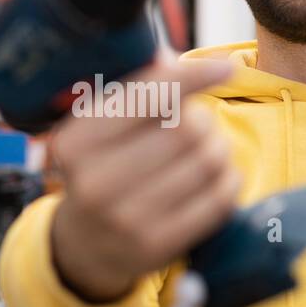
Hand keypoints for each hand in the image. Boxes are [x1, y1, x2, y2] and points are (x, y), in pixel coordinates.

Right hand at [49, 58, 241, 301]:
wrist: (84, 246)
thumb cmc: (102, 168)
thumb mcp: (99, 128)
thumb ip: (134, 89)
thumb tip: (174, 60)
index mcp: (76, 141)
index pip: (147, 95)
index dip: (194, 75)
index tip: (226, 66)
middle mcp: (94, 182)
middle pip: (186, 128)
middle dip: (205, 119)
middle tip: (200, 125)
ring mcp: (125, 219)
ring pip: (207, 161)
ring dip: (221, 148)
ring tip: (209, 150)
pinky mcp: (157, 246)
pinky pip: (219, 199)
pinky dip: (229, 179)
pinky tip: (218, 177)